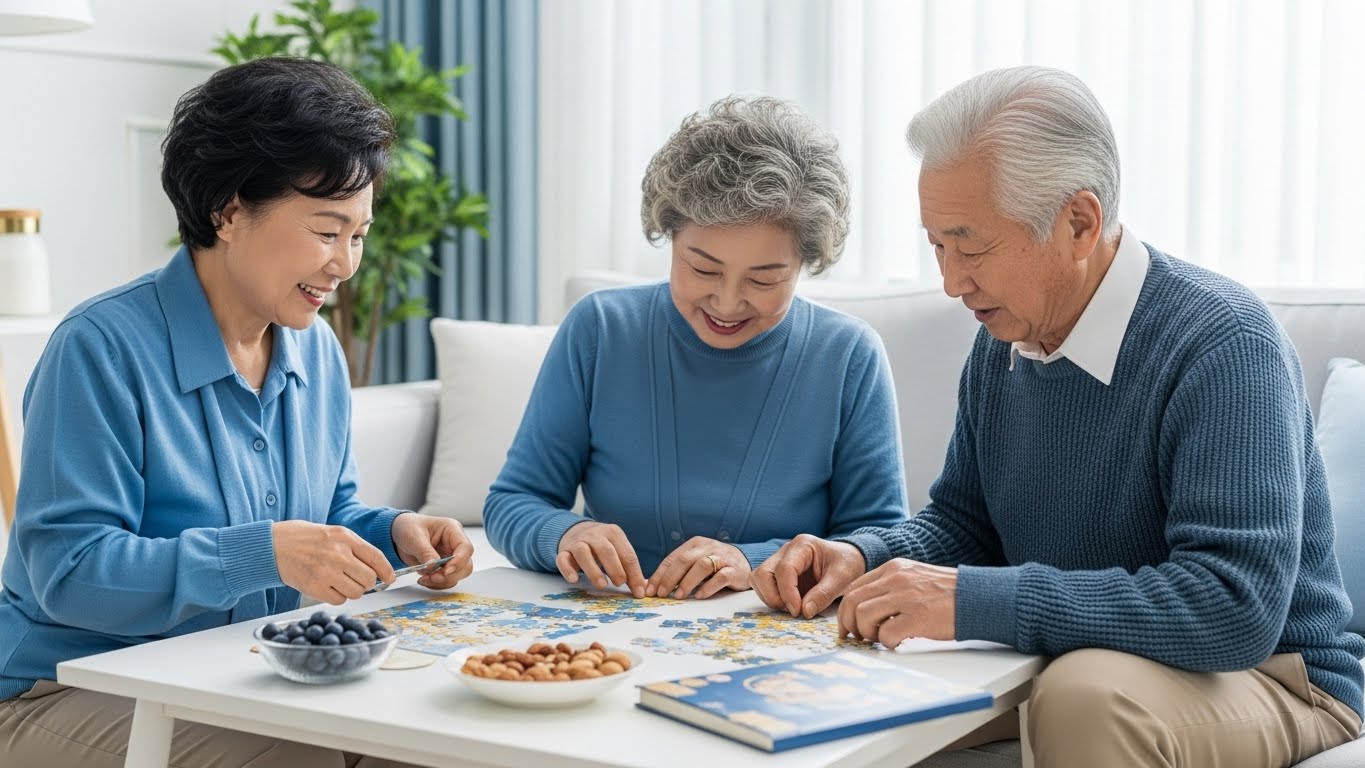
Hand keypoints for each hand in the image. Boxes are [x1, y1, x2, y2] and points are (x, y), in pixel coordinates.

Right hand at [273, 520, 395, 604]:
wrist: (272, 546)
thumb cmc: (303, 538)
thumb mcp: (333, 533)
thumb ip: (355, 548)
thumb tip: (377, 568)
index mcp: (344, 537)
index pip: (376, 557)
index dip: (386, 571)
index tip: (389, 578)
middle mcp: (338, 554)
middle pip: (369, 579)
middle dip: (367, 583)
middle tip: (357, 580)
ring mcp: (326, 571)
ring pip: (356, 592)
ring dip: (352, 591)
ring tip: (339, 581)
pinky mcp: (314, 587)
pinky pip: (339, 600)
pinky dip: (337, 597)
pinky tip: (327, 587)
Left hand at [390, 512, 475, 589]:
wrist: (400, 534)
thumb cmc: (409, 528)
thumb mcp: (414, 537)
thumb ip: (425, 552)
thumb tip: (433, 567)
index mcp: (452, 530)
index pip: (465, 548)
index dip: (459, 561)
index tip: (445, 571)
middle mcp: (455, 545)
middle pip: (465, 565)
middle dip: (449, 575)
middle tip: (432, 577)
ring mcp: (450, 557)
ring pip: (457, 575)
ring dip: (441, 581)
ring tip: (424, 579)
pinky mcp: (443, 568)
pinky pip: (446, 580)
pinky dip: (436, 584)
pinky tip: (425, 580)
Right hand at [556, 521, 646, 596]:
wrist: (576, 530)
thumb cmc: (602, 546)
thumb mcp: (617, 550)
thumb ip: (629, 568)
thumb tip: (642, 590)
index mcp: (614, 533)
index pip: (627, 554)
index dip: (635, 574)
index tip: (639, 592)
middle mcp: (595, 535)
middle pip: (606, 550)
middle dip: (615, 568)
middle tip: (620, 584)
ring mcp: (578, 541)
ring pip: (583, 552)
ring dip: (593, 570)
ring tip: (602, 585)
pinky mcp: (563, 550)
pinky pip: (563, 558)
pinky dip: (567, 569)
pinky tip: (574, 580)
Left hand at [646, 536, 750, 599]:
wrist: (745, 562)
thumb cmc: (714, 565)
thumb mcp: (695, 563)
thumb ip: (679, 572)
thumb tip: (653, 588)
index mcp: (694, 544)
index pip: (673, 558)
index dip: (660, 574)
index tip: (650, 590)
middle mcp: (707, 547)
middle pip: (685, 560)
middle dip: (670, 578)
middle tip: (662, 594)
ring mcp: (722, 557)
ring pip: (702, 566)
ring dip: (688, 582)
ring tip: (679, 596)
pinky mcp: (734, 570)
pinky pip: (721, 577)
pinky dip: (709, 586)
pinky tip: (700, 596)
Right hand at [749, 534, 865, 617]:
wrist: (848, 559)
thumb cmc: (847, 564)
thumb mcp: (843, 578)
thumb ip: (824, 594)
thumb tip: (804, 612)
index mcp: (803, 545)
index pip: (784, 569)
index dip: (787, 593)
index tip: (797, 611)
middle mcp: (786, 551)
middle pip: (763, 573)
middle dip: (773, 596)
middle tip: (793, 610)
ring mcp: (779, 561)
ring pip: (758, 579)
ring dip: (770, 598)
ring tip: (792, 607)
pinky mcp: (777, 573)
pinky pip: (763, 585)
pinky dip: (771, 598)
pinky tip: (789, 604)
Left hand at [837, 559, 957, 645]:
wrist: (979, 597)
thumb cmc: (948, 593)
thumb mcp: (915, 577)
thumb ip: (891, 586)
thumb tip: (865, 609)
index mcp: (894, 568)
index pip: (854, 587)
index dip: (845, 610)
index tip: (847, 626)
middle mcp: (897, 578)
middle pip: (853, 601)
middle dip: (849, 624)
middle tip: (856, 637)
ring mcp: (907, 597)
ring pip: (864, 616)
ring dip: (867, 633)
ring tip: (880, 639)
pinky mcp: (918, 617)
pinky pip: (886, 634)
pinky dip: (887, 643)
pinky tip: (898, 642)